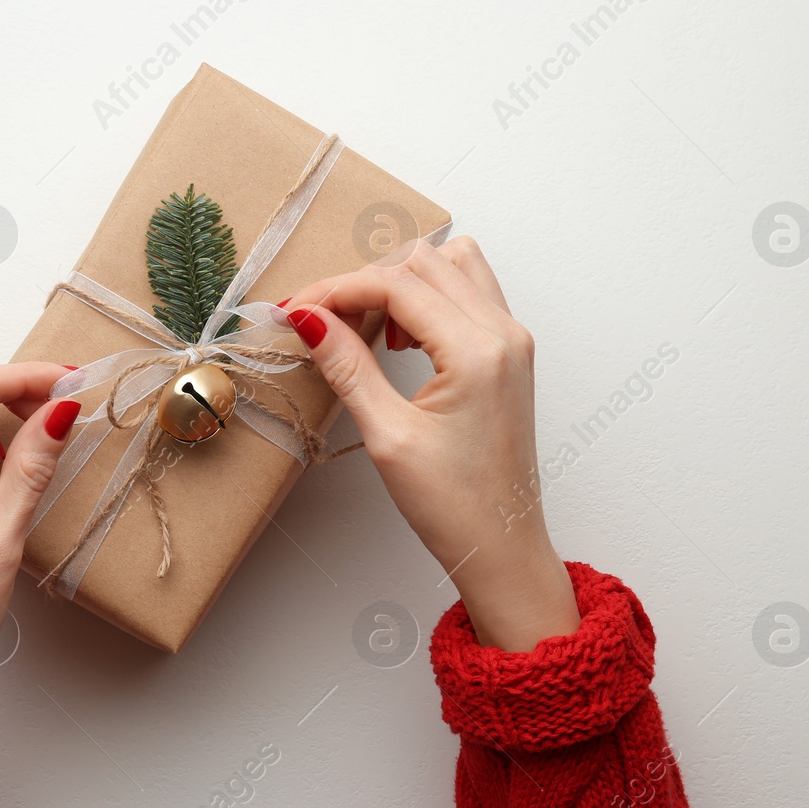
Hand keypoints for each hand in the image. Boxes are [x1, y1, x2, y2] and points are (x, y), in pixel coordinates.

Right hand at [284, 236, 577, 651]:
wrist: (502, 546)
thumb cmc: (455, 505)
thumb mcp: (389, 436)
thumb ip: (348, 367)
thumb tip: (309, 319)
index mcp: (479, 351)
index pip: (397, 283)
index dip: (337, 289)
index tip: (295, 310)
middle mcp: (504, 333)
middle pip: (425, 261)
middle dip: (366, 280)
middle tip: (321, 320)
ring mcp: (512, 340)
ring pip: (451, 266)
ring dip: (402, 282)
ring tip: (366, 327)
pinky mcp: (509, 354)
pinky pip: (468, 293)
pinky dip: (427, 298)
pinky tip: (399, 339)